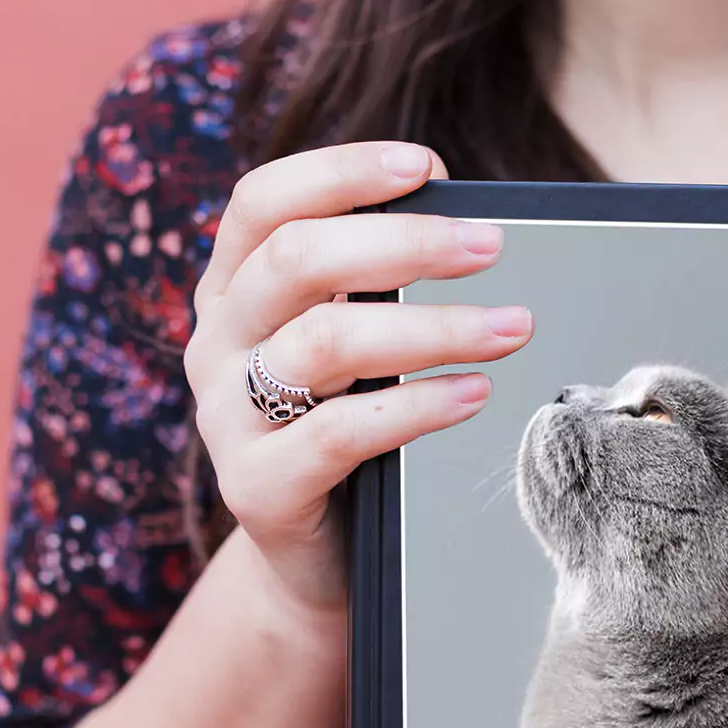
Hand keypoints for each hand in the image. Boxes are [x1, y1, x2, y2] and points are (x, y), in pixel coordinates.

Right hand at [185, 140, 534, 616]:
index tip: (424, 165)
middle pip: (297, 262)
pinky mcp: (257, 487)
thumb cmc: (345, 443)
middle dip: (404, 244)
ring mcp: (227, 418)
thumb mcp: (351, 356)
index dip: (339, 172)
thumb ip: (373, 295)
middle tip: (489, 247)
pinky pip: (340, 433)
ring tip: (510, 327)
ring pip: (325, 344)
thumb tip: (461, 226)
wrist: (312, 562)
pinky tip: (473, 393)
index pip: (263, 205)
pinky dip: (417, 406)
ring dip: (431, 327)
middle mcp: (217, 345)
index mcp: (231, 294)